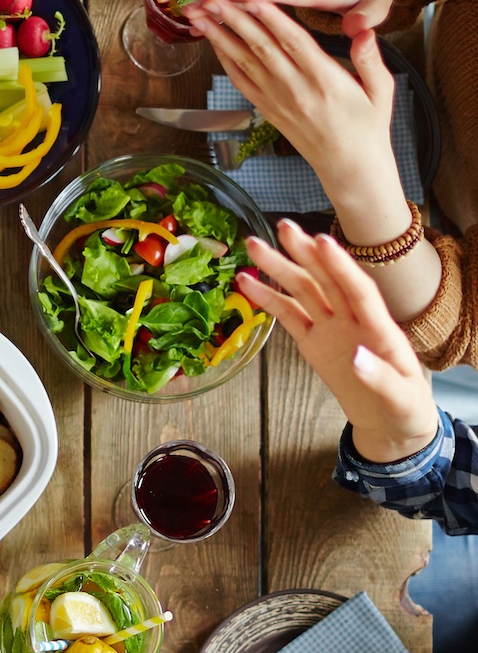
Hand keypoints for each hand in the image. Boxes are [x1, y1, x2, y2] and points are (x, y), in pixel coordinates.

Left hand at [187, 0, 396, 193]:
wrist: (349, 168)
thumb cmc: (368, 126)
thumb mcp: (382, 91)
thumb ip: (370, 59)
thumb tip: (364, 29)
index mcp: (325, 80)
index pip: (294, 42)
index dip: (271, 17)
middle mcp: (296, 90)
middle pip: (261, 48)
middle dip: (234, 20)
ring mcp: (278, 102)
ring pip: (245, 63)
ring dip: (221, 38)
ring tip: (199, 15)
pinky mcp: (269, 111)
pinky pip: (243, 83)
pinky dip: (226, 61)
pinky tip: (213, 43)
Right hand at [238, 222, 438, 461]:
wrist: (391, 423)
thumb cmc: (404, 408)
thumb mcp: (402, 399)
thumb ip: (382, 378)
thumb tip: (358, 357)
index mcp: (381, 329)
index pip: (359, 290)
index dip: (341, 266)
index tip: (323, 242)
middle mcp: (354, 320)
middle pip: (327, 281)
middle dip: (304, 254)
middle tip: (282, 229)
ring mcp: (332, 329)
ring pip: (304, 292)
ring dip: (279, 269)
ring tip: (253, 248)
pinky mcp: (314, 343)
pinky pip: (289, 318)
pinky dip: (269, 300)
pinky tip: (248, 284)